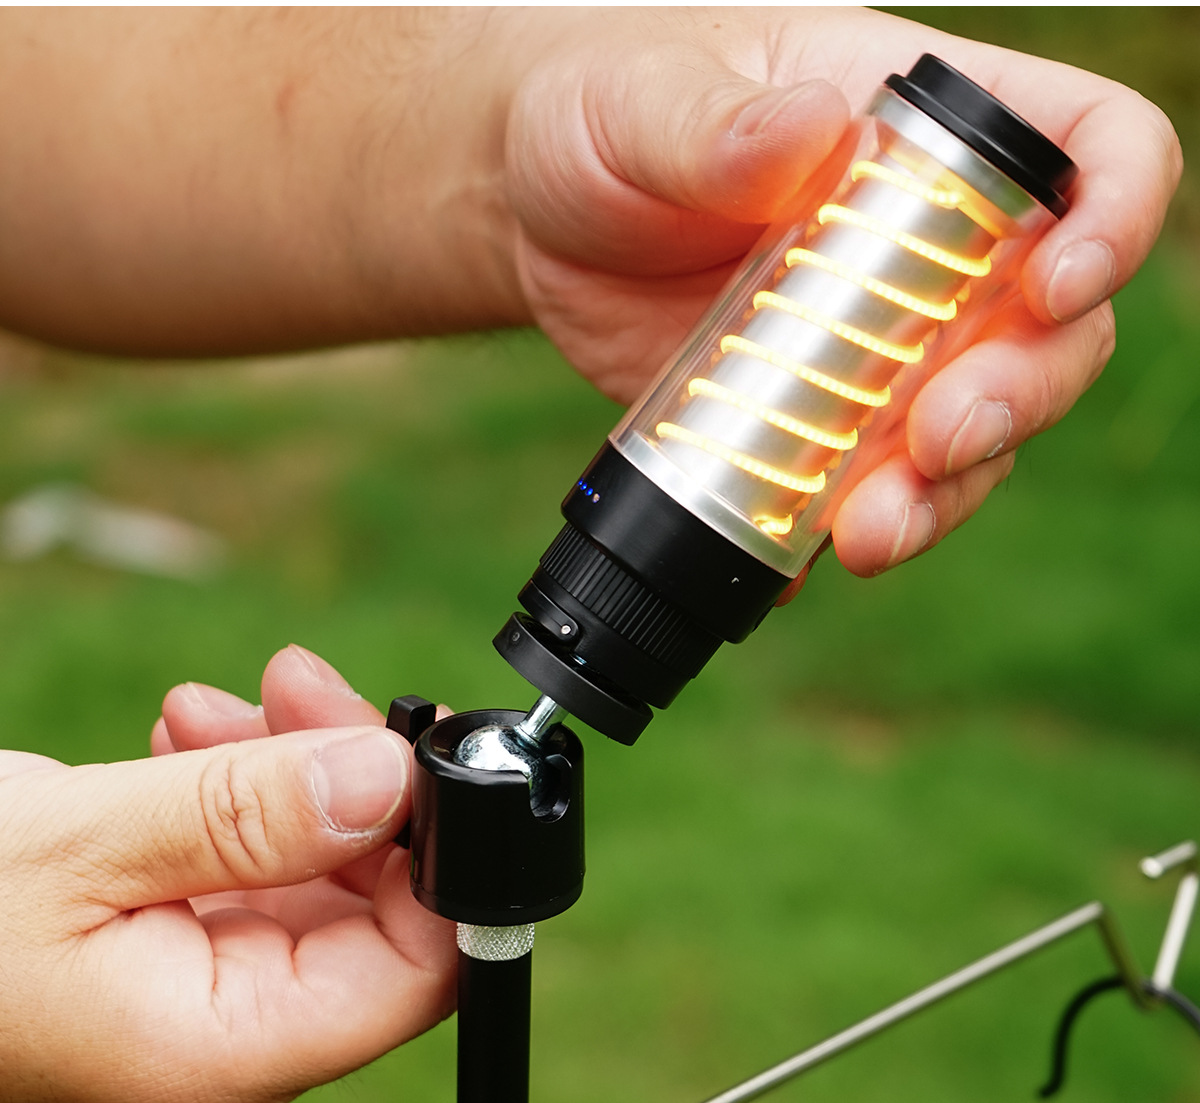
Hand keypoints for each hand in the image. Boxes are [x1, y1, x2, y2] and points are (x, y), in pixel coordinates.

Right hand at [0, 645, 454, 1102]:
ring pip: (310, 863)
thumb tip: (385, 779)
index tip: (405, 753)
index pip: (412, 973)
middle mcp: (229, 1024)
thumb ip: (244, 815)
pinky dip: (235, 783)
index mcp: (222, 1045)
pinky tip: (190, 734)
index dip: (436, 860)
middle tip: (299, 686)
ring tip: (218, 703)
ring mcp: (204, 976)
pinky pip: (248, 854)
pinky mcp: (174, 929)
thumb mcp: (78, 849)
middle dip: (349, 778)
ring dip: (285, 766)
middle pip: (370, 900)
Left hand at [503, 7, 1180, 576]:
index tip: (1058, 286)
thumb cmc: (598, 113)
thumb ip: (715, 124)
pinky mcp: (815, 418)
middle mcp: (926, 248)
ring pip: (973, 433)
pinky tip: (804, 555)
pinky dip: (852, 527)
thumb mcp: (639, 99)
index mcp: (921, 130)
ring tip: (867, 532)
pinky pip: (869, 485)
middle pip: (1051, 330)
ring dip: (945, 493)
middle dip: (1018, 397)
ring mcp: (876, 345)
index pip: (1086, 151)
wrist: (536, 216)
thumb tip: (812, 134)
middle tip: (937, 439)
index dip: (1113, 218)